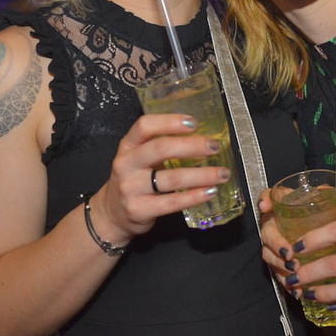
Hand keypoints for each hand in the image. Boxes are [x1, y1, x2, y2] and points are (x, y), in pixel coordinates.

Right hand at [93, 113, 232, 244]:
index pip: (145, 126)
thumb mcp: (138, 157)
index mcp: (128, 145)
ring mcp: (131, 187)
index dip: (170, 121)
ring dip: (202, 175)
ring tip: (222, 173)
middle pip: (161, 149)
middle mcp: (126, 164)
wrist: (113, 213)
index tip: (193, 122)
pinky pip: (172, 201)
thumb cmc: (134, 179)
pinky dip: (195, 196)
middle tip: (214, 147)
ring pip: (172, 178)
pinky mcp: (139, 209)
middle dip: (192, 146)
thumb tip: (203, 137)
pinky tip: (210, 191)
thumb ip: (161, 146)